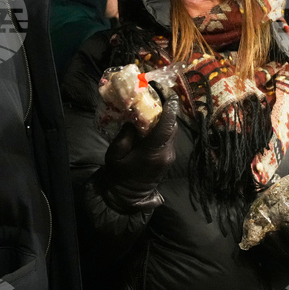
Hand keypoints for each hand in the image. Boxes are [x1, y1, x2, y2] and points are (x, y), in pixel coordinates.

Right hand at [97, 84, 179, 212]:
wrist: (126, 197)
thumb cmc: (118, 176)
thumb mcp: (115, 154)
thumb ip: (125, 136)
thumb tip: (134, 120)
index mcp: (154, 152)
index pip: (167, 125)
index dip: (169, 106)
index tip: (164, 92)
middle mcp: (167, 153)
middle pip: (172, 125)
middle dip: (166, 108)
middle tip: (155, 94)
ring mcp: (169, 156)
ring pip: (172, 130)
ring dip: (165, 117)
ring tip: (153, 104)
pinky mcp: (168, 157)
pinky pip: (169, 137)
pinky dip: (163, 126)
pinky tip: (152, 120)